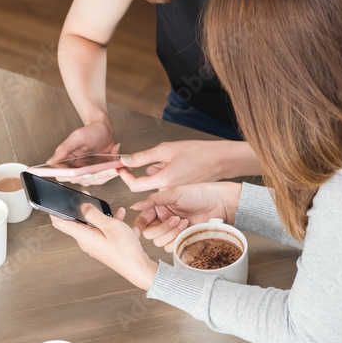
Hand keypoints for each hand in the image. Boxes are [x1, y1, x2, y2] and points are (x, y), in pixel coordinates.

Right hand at [49, 120, 118, 185]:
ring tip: (109, 168)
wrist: (105, 130)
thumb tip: (51, 161)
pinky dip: (108, 175)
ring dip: (101, 176)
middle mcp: (76, 167)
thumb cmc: (90, 131)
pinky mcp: (98, 172)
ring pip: (91, 181)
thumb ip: (63, 149)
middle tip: (97, 170)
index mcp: (67, 160)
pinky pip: (101, 179)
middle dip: (88, 176)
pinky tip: (114, 168)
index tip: (79, 172)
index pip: (62, 174)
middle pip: (77, 180)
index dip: (70, 175)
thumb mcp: (76, 138)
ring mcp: (87, 170)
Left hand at [50, 204, 158, 290]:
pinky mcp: (102, 247)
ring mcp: (94, 245)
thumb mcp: (110, 226)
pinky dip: (107, 222)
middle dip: (80, 207)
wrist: (138, 268)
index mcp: (83, 236)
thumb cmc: (126, 250)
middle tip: (86, 196)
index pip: (60, 223)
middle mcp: (85, 242)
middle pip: (76, 221)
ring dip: (98, 214)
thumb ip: (94, 214)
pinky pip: (100, 231)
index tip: (54, 199)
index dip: (54, 210)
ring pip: (91, 225)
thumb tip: (82, 206)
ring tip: (109, 207)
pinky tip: (118, 216)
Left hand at [117, 140, 249, 191]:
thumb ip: (143, 157)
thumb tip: (125, 160)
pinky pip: (166, 183)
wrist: (221, 160)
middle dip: (148, 168)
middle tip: (159, 156)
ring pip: (156, 181)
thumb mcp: (166, 149)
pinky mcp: (180, 192)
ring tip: (175, 159)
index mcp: (163, 181)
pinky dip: (167, 173)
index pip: (135, 185)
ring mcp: (175, 193)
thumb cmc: (197, 152)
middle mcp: (168, 191)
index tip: (121, 167)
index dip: (125, 176)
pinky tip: (179, 165)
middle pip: (146, 182)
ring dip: (159, 169)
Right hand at [130, 182, 241, 251]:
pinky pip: (172, 247)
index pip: (143, 220)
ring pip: (160, 242)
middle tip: (176, 218)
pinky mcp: (182, 239)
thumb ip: (152, 200)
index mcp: (158, 208)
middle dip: (162, 228)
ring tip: (185, 222)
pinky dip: (178, 240)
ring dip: (171, 233)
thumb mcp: (174, 193)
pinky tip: (188, 229)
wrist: (219, 203)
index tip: (138, 230)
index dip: (139, 226)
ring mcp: (172, 231)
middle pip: (150, 234)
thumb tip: (134, 206)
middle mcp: (163, 221)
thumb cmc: (199, 194)